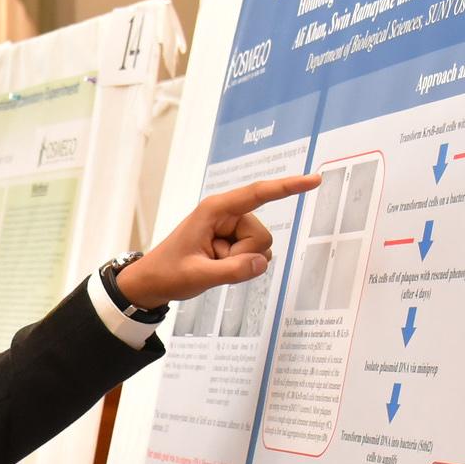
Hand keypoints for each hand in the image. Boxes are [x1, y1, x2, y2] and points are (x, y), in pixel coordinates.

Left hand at [118, 173, 318, 308]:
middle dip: (243, 255)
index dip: (287, 187)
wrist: (151, 283)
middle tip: (211, 263)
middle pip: (261, 235)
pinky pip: (254, 256)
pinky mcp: (233, 241)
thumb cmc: (167, 273)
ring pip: (260, 247)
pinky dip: (240, 266)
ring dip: (240, 262)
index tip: (313, 180)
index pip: (258, 194)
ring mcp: (231, 228)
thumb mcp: (197, 275)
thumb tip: (262, 262)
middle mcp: (226, 214)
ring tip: (211, 264)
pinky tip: (216, 266)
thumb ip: (232, 271)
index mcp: (214, 210)